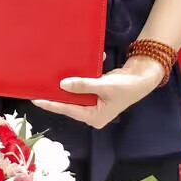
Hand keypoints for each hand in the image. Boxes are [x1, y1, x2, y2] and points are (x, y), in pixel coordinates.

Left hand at [30, 58, 164, 128]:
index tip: (36, 99)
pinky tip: (81, 63)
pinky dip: (82, 74)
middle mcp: (93, 112)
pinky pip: (83, 83)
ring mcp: (94, 102)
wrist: (143, 76)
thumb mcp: (104, 86)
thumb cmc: (126, 86)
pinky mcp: (96, 91)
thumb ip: (83, 85)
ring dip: (68, 82)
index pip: (68, 110)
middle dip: (56, 93)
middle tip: (39, 85)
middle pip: (69, 102)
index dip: (52, 104)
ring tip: (49, 76)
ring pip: (75, 92)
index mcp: (95, 117)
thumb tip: (62, 85)